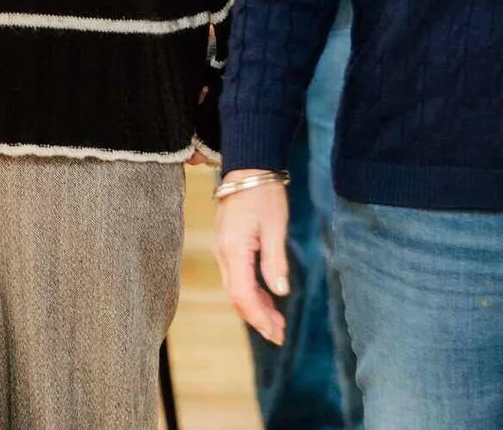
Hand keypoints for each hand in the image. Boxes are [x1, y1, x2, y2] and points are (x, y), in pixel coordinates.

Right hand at [213, 174, 291, 345]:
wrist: (248, 166)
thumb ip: (275, 261)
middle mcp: (223, 253)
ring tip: (277, 322)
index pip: (243, 294)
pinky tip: (267, 298)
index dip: (259, 317)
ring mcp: (223, 249)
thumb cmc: (263, 193)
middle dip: (257, 318)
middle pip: (237, 296)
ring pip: (236, 288)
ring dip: (255, 307)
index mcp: (233, 249)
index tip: (277, 333)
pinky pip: (236, 276)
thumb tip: (279, 292)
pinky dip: (251, 291)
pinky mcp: (228, 245)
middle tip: (279, 335)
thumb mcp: (276, 226)